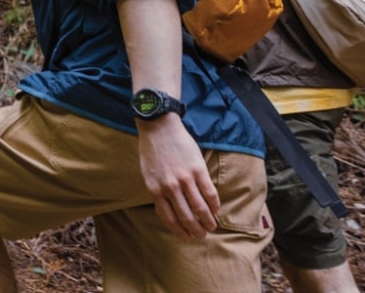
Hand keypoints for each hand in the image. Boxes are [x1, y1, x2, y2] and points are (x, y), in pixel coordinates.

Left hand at [137, 114, 219, 239]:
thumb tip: (168, 212)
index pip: (170, 218)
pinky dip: (214, 204)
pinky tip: (216, 209)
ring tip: (212, 226)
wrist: (158, 128)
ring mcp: (185, 179)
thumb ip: (157, 193)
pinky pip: (209, 192)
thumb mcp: (148, 175)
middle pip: (187, 216)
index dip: (180, 231)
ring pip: (200, 208)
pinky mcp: (198, 169)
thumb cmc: (152, 152)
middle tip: (202, 235)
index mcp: (155, 190)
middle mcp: (170, 187)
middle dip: (196, 230)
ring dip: (208, 221)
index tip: (187, 237)